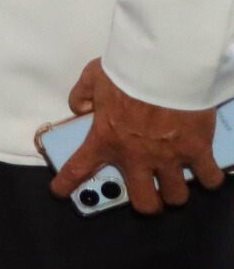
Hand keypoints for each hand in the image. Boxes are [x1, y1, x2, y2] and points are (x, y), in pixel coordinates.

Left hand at [52, 58, 226, 213]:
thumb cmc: (127, 71)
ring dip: (176, 190)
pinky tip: (206, 171)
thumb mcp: (93, 77)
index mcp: (106, 139)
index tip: (59, 192)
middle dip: (148, 202)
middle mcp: (136, 157)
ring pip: (176, 195)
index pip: (78, 169)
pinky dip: (209, 176)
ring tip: (176, 180)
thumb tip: (80, 109)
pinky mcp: (198, 150)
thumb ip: (82, 95)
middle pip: (144, 202)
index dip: (66, 184)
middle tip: (150, 191)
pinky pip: (209, 177)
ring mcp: (169, 157)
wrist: (165, 66)